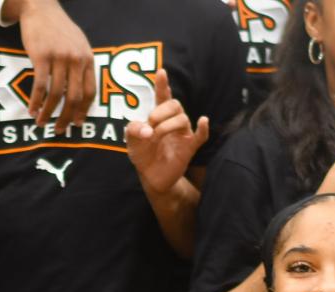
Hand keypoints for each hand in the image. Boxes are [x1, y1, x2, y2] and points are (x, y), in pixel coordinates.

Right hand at [11, 0, 95, 132]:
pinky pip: (40, 86)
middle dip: (66, 118)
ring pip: (56, 95)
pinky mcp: (42, 56)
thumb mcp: (78, 45)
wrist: (41, 7)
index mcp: (87, 59)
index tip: (77, 124)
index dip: (83, 111)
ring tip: (41, 123)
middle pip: (74, 98)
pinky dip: (35, 101)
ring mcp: (59, 57)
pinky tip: (32, 110)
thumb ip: (81, 66)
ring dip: (48, 113)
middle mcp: (76, 59)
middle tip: (59, 130)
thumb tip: (80, 93)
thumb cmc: (58, 29)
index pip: (90, 92)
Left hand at [126, 70, 208, 195]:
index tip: (161, 72)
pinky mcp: (189, 147)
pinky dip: (203, 128)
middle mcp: (173, 120)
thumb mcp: (132, 141)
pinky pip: (201, 136)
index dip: (163, 84)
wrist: (150, 176)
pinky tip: (203, 121)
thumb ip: (133, 130)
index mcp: (159, 115)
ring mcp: (183, 133)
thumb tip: (148, 130)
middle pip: (175, 104)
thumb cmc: (143, 154)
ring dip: (166, 126)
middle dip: (160, 112)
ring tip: (155, 137)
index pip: (163, 96)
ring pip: (182, 119)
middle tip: (150, 123)